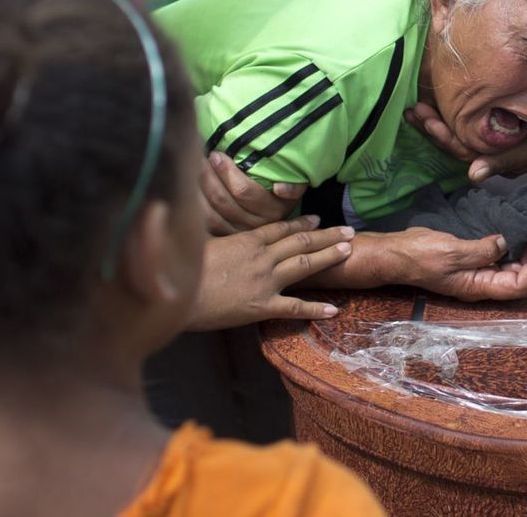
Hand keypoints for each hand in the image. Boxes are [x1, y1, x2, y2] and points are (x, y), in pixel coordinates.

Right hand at [188, 215, 354, 330]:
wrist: (178, 296)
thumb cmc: (181, 268)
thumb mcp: (198, 241)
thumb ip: (212, 232)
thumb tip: (207, 217)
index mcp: (247, 240)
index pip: (281, 228)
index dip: (301, 223)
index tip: (317, 219)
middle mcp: (262, 257)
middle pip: (300, 242)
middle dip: (327, 235)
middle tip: (348, 231)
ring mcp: (265, 281)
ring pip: (305, 265)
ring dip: (328, 257)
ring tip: (348, 252)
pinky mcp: (263, 307)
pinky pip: (295, 307)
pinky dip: (316, 309)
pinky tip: (333, 310)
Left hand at [201, 151, 304, 234]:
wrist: (275, 219)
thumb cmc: (280, 194)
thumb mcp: (294, 187)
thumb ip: (292, 186)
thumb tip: (280, 189)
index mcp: (272, 211)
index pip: (244, 192)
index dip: (227, 172)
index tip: (217, 154)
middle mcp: (253, 226)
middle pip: (222, 201)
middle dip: (207, 176)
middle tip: (198, 157)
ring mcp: (236, 235)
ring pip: (209, 214)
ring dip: (197, 189)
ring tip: (191, 169)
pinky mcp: (221, 239)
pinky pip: (202, 224)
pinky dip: (193, 206)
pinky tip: (188, 190)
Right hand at [380, 229, 526, 300]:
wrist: (397, 253)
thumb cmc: (421, 255)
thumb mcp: (453, 251)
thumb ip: (482, 250)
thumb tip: (507, 243)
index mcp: (478, 287)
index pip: (518, 286)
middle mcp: (482, 283)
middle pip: (519, 278)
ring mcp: (477, 272)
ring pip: (511, 267)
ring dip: (525, 252)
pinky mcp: (472, 260)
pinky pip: (498, 257)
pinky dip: (510, 245)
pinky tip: (514, 230)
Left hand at [404, 101, 526, 182]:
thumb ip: (503, 162)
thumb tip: (473, 176)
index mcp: (494, 160)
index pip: (463, 151)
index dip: (444, 137)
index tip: (427, 121)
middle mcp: (487, 152)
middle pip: (454, 143)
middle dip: (432, 128)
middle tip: (413, 112)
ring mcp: (489, 140)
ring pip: (456, 134)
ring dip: (436, 122)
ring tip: (416, 110)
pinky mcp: (492, 127)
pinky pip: (465, 124)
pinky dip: (449, 115)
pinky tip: (435, 104)